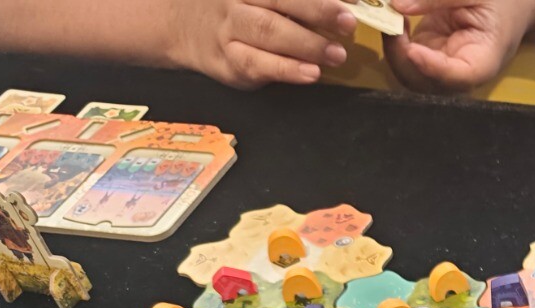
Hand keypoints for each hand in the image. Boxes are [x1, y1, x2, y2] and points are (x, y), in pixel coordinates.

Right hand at [171, 0, 357, 87]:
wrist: (181, 24)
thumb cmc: (237, 6)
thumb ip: (294, 0)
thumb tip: (348, 2)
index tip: (354, 0)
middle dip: (317, 9)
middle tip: (348, 22)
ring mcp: (229, 28)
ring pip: (268, 32)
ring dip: (307, 44)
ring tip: (337, 54)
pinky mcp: (227, 61)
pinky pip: (257, 65)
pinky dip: (287, 69)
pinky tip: (310, 73)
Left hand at [384, 0, 534, 92]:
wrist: (511, 6)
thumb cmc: (500, 1)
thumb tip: (398, 5)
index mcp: (485, 59)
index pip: (460, 76)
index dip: (434, 69)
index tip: (413, 49)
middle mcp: (462, 72)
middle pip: (428, 84)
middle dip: (403, 59)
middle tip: (392, 23)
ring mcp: (444, 66)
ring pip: (412, 76)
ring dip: (394, 52)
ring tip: (391, 18)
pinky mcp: (431, 55)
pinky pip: (407, 61)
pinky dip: (394, 43)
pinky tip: (396, 20)